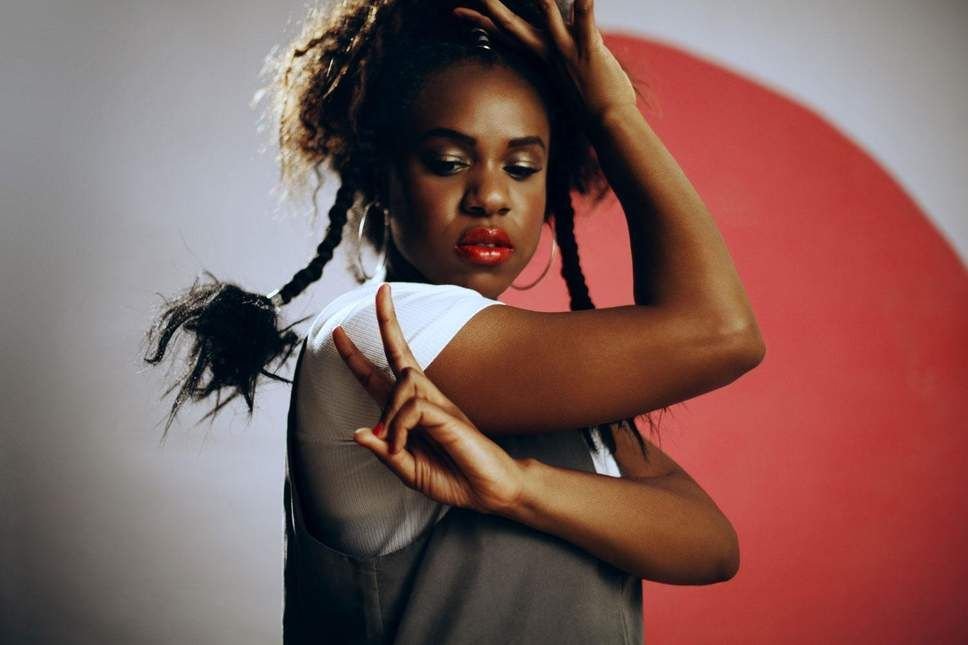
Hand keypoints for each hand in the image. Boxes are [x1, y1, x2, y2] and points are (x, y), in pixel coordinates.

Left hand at [332, 283, 525, 514]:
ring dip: (389, 417)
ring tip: (396, 447)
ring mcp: (438, 403)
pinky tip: (402, 445)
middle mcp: (425, 399)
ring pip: (400, 384)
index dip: (357, 357)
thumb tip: (357, 432)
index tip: (339, 331)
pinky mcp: (447, 413)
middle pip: (399, 353)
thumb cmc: (454, 477)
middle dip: (386, 320)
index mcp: (412, 411)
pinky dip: (399, 428)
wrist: (490, 490)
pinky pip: (412, 408)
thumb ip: (384, 452)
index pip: (381, 376)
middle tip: (381, 289)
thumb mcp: (409, 470)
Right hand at [452, 0, 637, 122]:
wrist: (607, 123)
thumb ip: (561, 61)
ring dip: (540, 1)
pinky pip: (585, 22)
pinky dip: (584, 5)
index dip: (480, 23)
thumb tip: (557, 53)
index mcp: (542, 58)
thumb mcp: (567, 77)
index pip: (505, 37)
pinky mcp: (589, 49)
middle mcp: (549, 52)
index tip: (459, 13)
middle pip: (512, 27)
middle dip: (492, 7)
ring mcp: (567, 50)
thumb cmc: (592, 105)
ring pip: (547, 16)